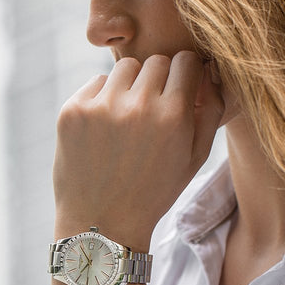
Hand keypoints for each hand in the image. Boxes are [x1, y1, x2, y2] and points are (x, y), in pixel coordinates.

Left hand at [53, 51, 224, 250]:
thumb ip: (211, 109)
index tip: (181, 87)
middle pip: (156, 62)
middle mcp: (137, 106)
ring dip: (130, 85)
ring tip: (129, 118)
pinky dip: (103, 98)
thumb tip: (211, 68)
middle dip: (159, 79)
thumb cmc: (154, 191)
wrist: (101, 223)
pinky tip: (105, 129)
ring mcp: (101, 106)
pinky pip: (96, 83)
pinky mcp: (73, 110)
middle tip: (154, 109)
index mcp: (172, 116)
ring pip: (124, 68)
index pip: (185, 61)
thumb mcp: (195, 158)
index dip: (186, 73)